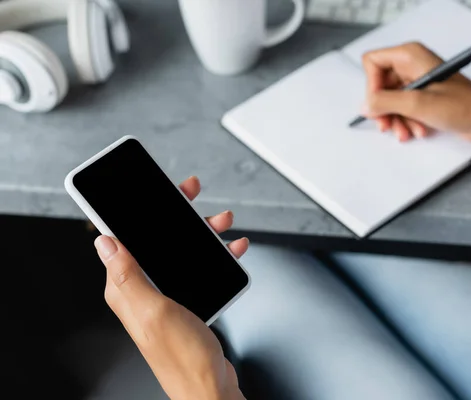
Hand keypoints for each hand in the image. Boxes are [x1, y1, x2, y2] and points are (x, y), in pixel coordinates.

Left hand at [94, 176, 246, 399]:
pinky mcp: (185, 302)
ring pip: (180, 250)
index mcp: (127, 289)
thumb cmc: (183, 357)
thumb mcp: (154, 311)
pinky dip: (215, 255)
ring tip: (221, 222)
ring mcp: (165, 295)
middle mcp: (143, 290)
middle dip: (176, 215)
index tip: (153, 191)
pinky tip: (232, 250)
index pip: (123, 240)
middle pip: (155, 240)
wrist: (210, 386)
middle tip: (192, 194)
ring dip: (201, 233)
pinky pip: (198, 268)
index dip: (135, 212)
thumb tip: (104, 242)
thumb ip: (129, 275)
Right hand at [362, 42, 470, 146]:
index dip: (371, 85)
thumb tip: (365, 105)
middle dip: (384, 108)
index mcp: (410, 55)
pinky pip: (403, 108)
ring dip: (396, 119)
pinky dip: (407, 121)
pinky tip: (417, 130)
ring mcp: (417, 81)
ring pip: (390, 100)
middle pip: (380, 85)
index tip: (377, 103)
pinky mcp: (423, 96)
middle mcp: (412, 65)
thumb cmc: (464, 105)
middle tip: (386, 125)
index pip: (373, 62)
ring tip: (406, 132)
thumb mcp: (417, 104)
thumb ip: (385, 102)